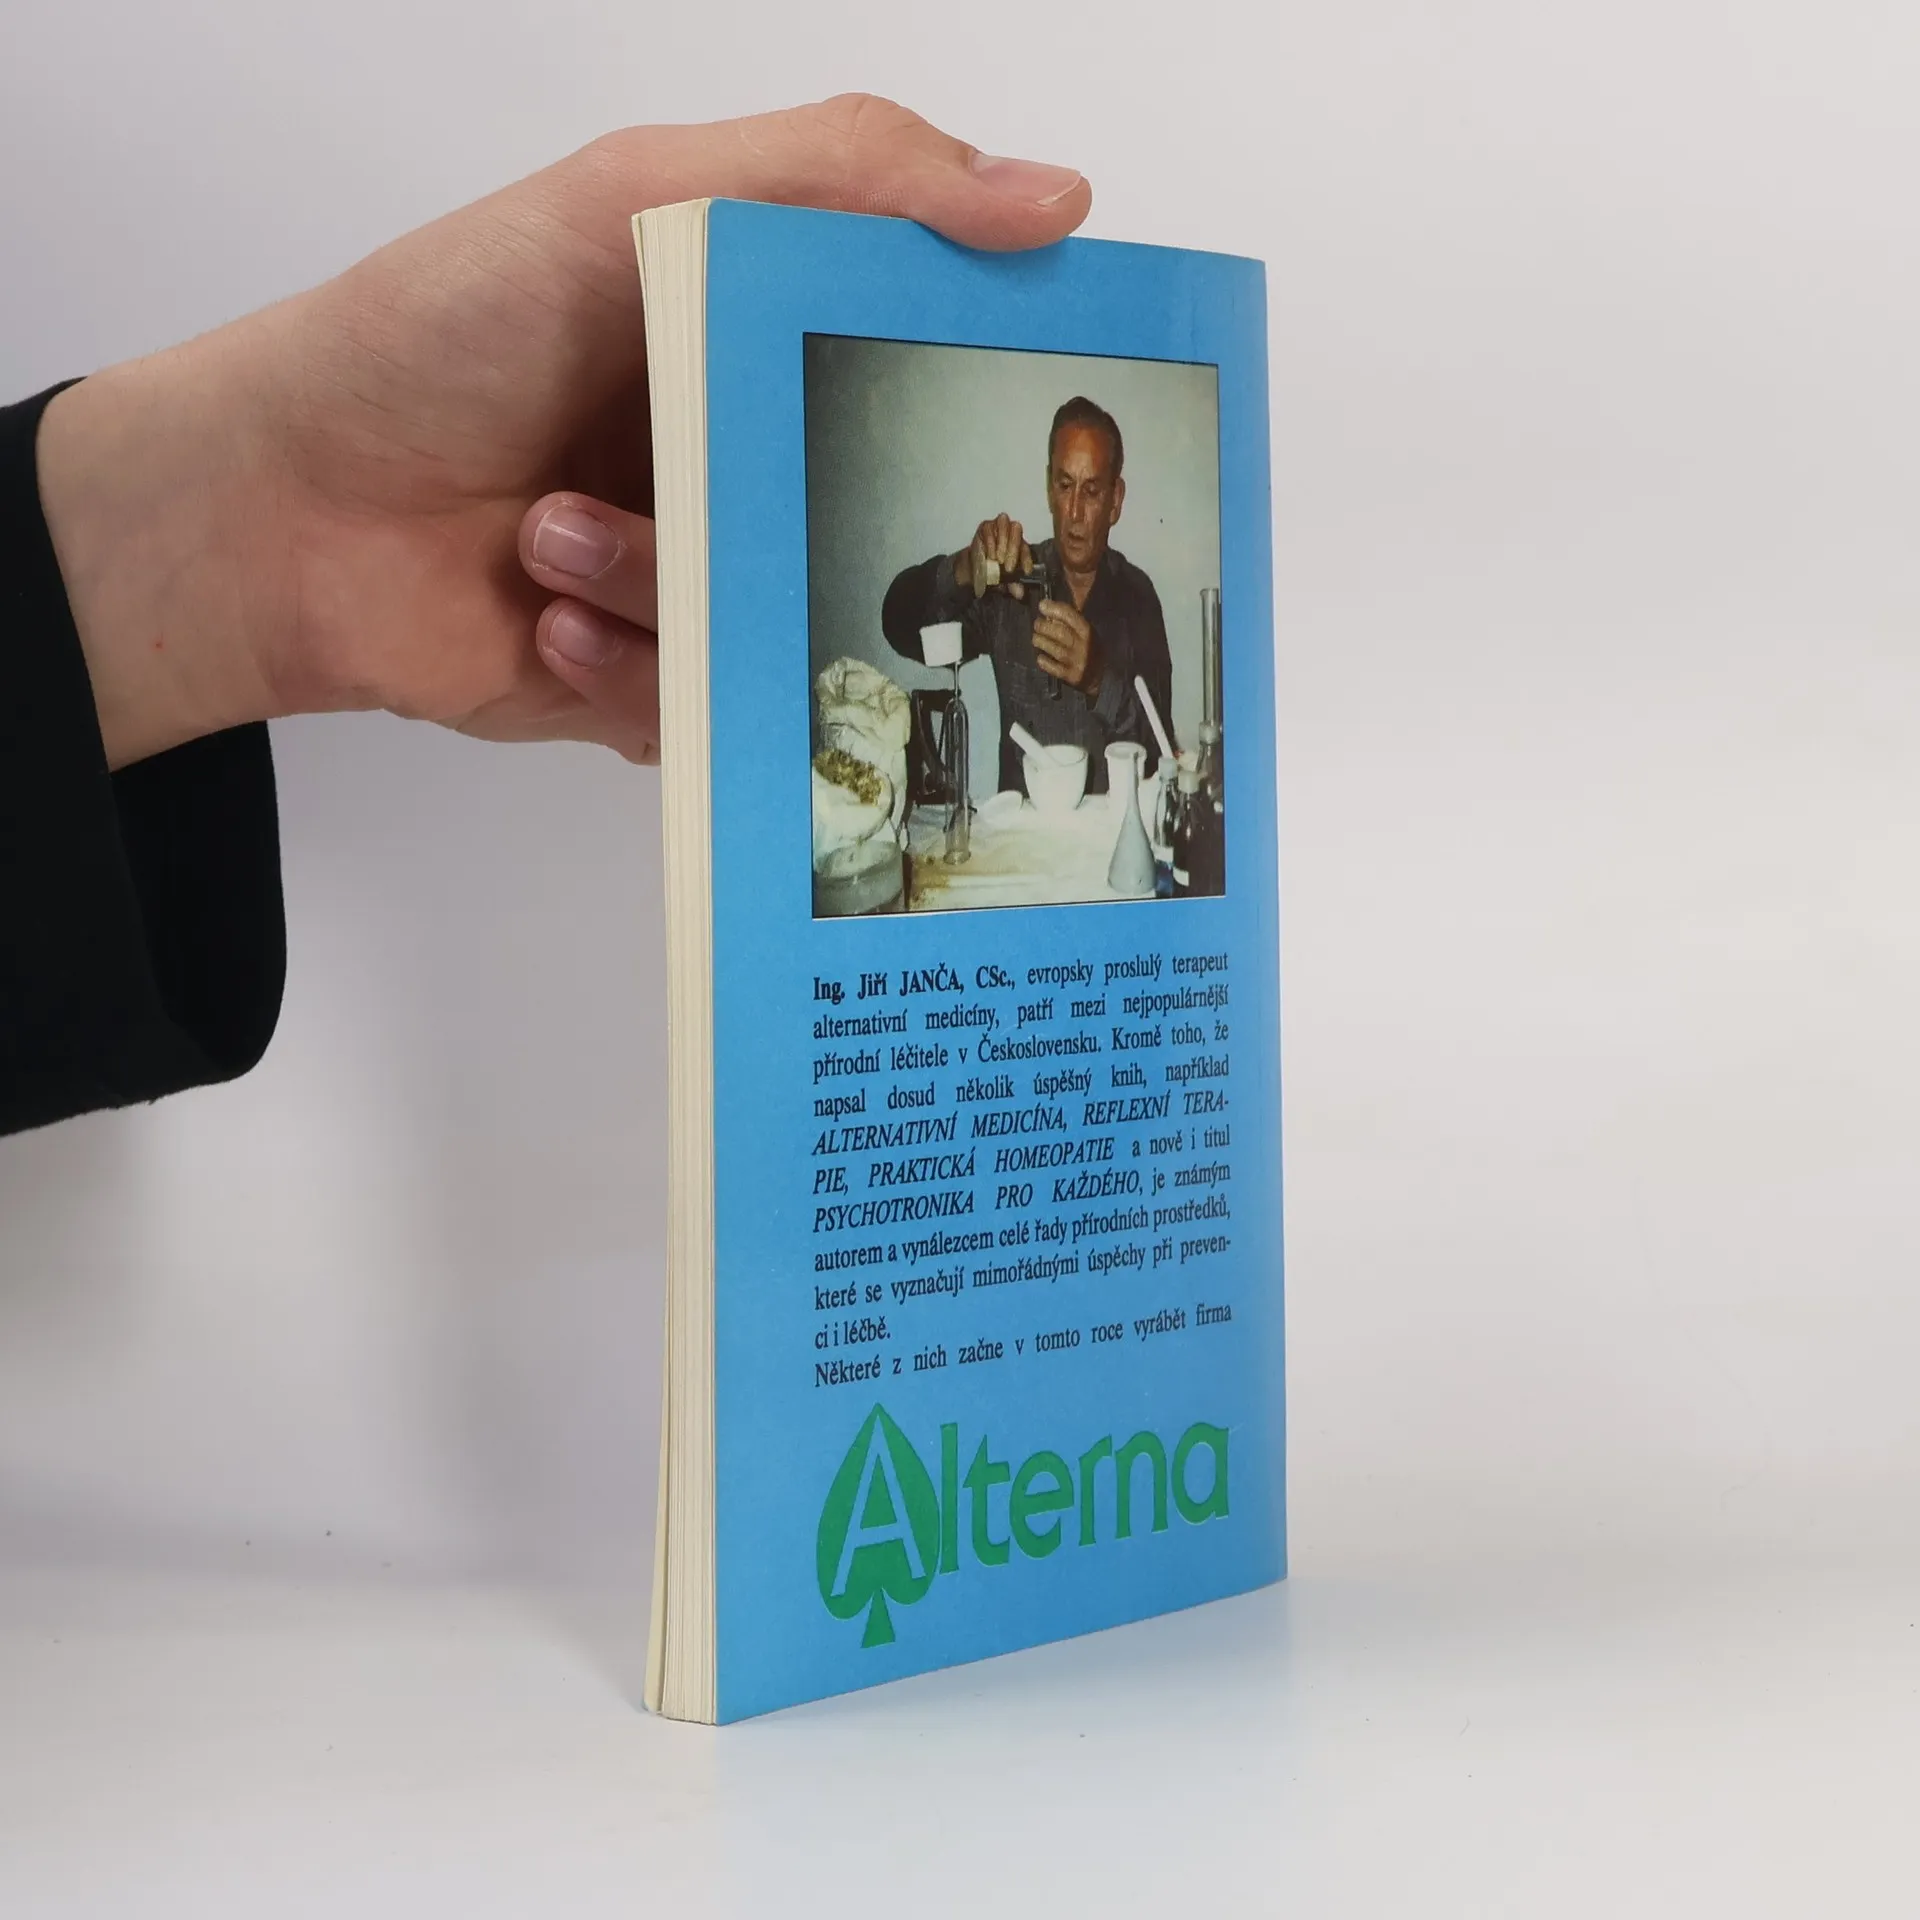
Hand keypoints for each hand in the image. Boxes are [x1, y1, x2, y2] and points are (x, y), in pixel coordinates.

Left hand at [34, 96, 1090, 768]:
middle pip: (879, 519)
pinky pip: (714, 710)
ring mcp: (705, 582)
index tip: (1024, 415)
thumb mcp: (641, 199)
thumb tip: (1048, 196)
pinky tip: (546, 621)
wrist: (286, 511)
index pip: (921, 364)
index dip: (978, 389)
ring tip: (552, 535)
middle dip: (824, 518)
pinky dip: (627, 666)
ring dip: (664, 582)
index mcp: (759, 343)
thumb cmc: (438, 335)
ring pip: (788, 627)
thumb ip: (842, 174)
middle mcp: (746, 465)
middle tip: (767, 498)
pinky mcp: (660, 687)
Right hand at [955, 514, 1032, 599]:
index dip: (1026, 559)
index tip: (1025, 572)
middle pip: (1017, 530)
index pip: (1026, 548)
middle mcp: (1011, 532)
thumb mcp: (1004, 580)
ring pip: (1004, 523)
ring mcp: (998, 526)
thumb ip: (1013, 585)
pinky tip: (990, 555)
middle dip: (1013, 549)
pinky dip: (990, 542)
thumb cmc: (993, 571)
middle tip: (1008, 567)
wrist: (974, 567)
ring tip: (997, 559)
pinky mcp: (985, 526)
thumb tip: (1020, 593)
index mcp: (1020, 545)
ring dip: (1002, 541)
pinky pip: (989, 529)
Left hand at [1031, 598, 1099, 694]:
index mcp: (1088, 632)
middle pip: (1060, 632)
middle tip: (1036, 624)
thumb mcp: (1085, 633)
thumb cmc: (1091, 650)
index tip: (1042, 605)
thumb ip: (1070, 622)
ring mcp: (1078, 662)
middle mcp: (1084, 646)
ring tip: (1036, 638)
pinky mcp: (1072, 677)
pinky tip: (1040, 657)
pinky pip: (1053, 668)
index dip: (1054, 608)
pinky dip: (1044, 661)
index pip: (1070, 616)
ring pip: (1055, 649)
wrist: (1102, 677)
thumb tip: (1048, 612)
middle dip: (1044, 626)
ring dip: (1041, 641)